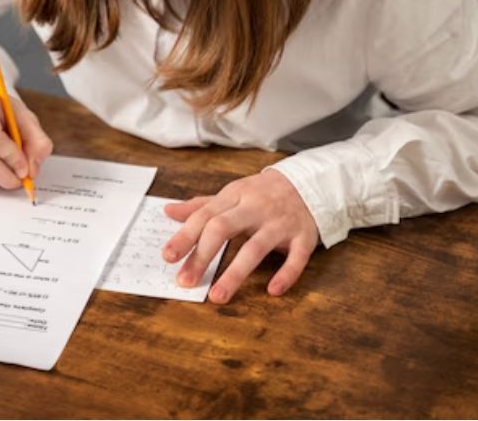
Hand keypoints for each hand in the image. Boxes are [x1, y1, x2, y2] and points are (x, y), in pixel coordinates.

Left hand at [162, 170, 318, 303]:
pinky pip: (296, 258)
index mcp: (235, 195)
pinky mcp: (304, 236)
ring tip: (218, 296)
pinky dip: (286, 274)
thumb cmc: (262, 193)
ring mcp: (281, 223)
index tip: (168, 257)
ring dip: (235, 273)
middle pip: (224, 228)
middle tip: (185, 281)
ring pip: (256, 247)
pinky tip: (273, 290)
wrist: (309, 181)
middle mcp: (256, 208)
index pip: (205, 216)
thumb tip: (168, 211)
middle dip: (202, 256)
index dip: (185, 236)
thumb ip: (202, 206)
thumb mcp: (232, 193)